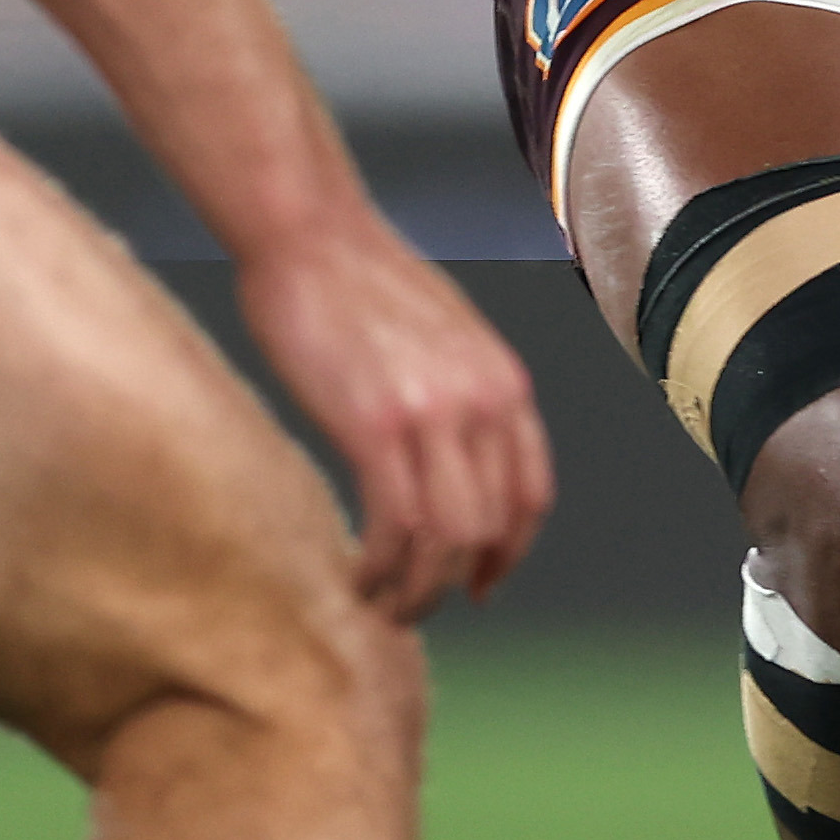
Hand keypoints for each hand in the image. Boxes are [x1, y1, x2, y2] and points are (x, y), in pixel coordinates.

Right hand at [234, 212, 554, 619]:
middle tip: (414, 606)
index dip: (509, 552)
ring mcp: (433, 412)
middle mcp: (483, 400)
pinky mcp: (375, 423)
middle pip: (487, 528)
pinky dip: (379, 566)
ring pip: (444, 539)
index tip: (481, 584)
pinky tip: (358, 574)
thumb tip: (456, 467)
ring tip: (382, 603)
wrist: (309, 233)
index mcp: (505, 381)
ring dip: (415, 590)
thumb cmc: (361, 280)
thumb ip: (464, 397)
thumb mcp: (445, 337)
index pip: (531, 493)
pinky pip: (394, 525)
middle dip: (451, 582)